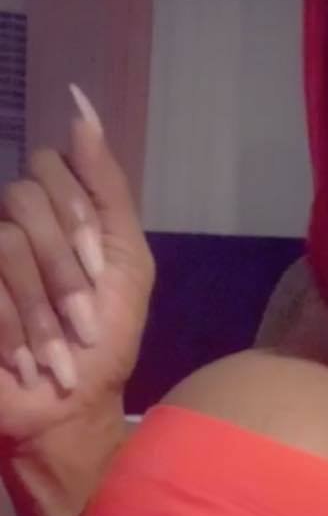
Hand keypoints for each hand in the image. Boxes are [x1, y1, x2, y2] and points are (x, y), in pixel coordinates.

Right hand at [0, 84, 154, 455]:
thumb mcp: (126, 262)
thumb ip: (106, 186)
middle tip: (84, 327)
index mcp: (48, 211)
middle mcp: (7, 223)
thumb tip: (80, 105)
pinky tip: (26, 364)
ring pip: (6, 243)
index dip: (79, 220)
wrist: (70, 410)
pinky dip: (12, 330)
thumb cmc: (102, 343)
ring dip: (42, 311)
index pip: (50, 167)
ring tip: (59, 357)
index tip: (102, 274)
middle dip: (66, 272)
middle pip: (26, 200)